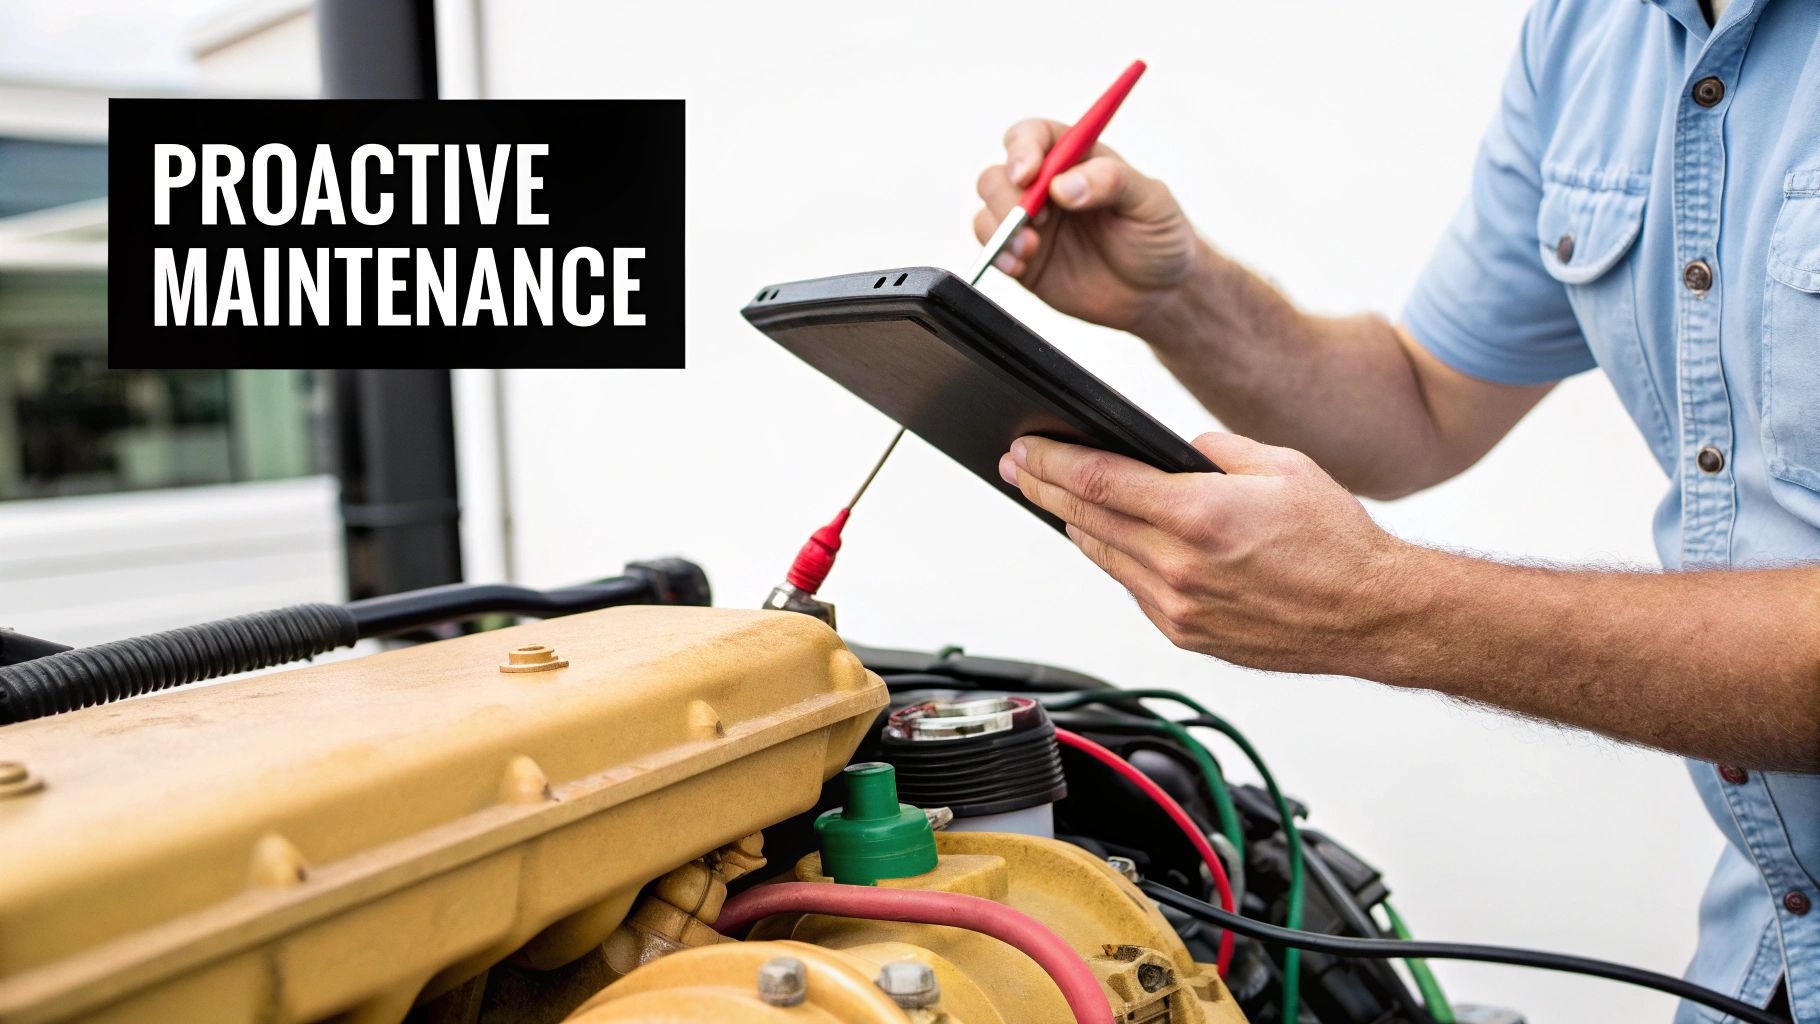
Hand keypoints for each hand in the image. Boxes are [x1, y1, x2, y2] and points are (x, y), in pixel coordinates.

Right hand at [974, 119, 1200, 333]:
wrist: (1159, 293)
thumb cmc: (1159, 236)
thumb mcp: (1151, 201)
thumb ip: (1112, 182)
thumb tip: (1064, 184)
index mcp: (1076, 158)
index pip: (1033, 136)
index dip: (1022, 149)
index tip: (1028, 175)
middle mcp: (1046, 185)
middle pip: (1000, 174)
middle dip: (1007, 197)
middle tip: (1033, 220)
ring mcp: (1031, 222)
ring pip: (989, 209)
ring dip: (1000, 228)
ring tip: (1031, 249)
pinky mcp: (1022, 258)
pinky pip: (992, 249)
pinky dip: (998, 256)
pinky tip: (1022, 266)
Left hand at [997, 431, 1423, 675]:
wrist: (1374, 614)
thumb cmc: (1337, 541)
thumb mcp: (1281, 465)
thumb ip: (1215, 451)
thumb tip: (1172, 448)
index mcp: (1199, 515)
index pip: (1097, 482)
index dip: (1050, 464)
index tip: (1024, 450)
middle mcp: (1180, 566)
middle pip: (1085, 521)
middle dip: (1044, 490)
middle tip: (1017, 469)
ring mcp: (1179, 608)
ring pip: (1104, 558)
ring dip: (1076, 526)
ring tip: (1056, 500)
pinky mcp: (1186, 635)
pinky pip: (1134, 590)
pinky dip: (1120, 561)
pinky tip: (1114, 541)